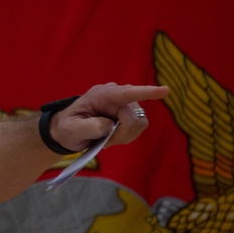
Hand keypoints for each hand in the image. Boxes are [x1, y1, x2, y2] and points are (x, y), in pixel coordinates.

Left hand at [49, 82, 168, 151]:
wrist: (69, 130)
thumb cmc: (68, 128)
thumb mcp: (71, 130)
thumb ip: (88, 127)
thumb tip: (110, 125)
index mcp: (101, 95)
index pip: (127, 93)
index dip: (146, 92)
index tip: (165, 91)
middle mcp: (116, 95)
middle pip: (134, 117)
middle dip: (122, 134)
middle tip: (104, 141)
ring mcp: (125, 103)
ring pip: (139, 123)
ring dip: (124, 136)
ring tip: (106, 138)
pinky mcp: (130, 112)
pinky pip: (139, 127)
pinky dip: (127, 136)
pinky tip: (112, 136)